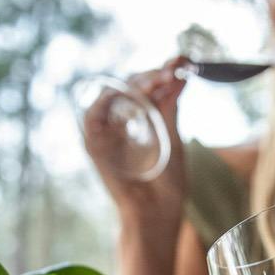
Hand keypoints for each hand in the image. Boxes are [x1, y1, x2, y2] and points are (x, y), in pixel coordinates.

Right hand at [84, 57, 188, 238]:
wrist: (157, 213)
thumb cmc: (168, 183)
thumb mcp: (173, 138)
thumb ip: (170, 107)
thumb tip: (179, 76)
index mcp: (143, 120)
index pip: (148, 87)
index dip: (163, 71)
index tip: (183, 60)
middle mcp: (124, 123)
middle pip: (130, 86)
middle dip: (152, 75)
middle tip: (173, 71)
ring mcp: (109, 133)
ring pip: (113, 96)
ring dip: (134, 84)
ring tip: (158, 81)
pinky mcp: (95, 146)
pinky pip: (91, 117)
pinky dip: (105, 101)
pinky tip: (129, 92)